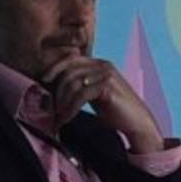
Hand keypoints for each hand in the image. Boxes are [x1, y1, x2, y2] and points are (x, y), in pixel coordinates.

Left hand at [41, 56, 164, 151]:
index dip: (55, 68)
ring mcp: (106, 74)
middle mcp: (103, 65)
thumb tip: (53, 88)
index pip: (71, 59)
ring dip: (62, 102)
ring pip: (73, 83)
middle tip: (53, 108)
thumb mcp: (94, 94)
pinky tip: (68, 118)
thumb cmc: (115, 110)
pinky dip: (71, 108)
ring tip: (60, 116)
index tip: (43, 81)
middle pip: (69, 70)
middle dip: (57, 90)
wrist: (137, 122)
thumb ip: (79, 86)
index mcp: (99, 63)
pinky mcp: (108, 86)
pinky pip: (81, 94)